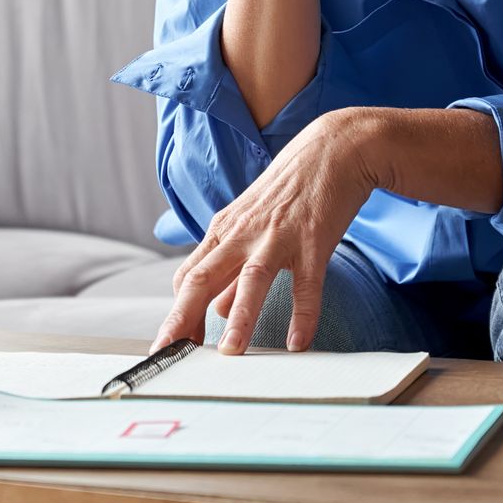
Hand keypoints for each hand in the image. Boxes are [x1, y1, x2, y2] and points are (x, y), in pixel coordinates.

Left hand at [151, 109, 385, 354]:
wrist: (332, 149)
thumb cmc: (289, 190)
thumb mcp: (251, 225)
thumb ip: (231, 268)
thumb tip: (215, 309)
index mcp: (224, 231)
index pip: (188, 276)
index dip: (177, 313)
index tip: (171, 345)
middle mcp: (243, 233)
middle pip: (202, 278)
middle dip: (183, 318)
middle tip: (170, 353)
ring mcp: (278, 236)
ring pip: (250, 279)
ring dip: (239, 317)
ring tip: (231, 352)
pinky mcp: (313, 240)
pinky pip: (307, 283)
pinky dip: (303, 315)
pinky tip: (297, 343)